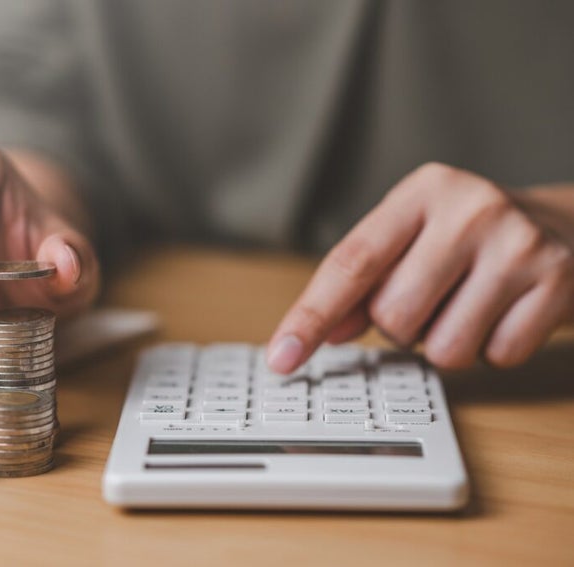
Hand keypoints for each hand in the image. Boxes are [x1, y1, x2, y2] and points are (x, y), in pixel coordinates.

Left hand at [267, 162, 573, 370]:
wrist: (569, 228)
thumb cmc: (471, 240)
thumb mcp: (413, 242)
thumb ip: (362, 285)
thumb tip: (323, 334)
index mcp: (421, 192)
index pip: (351, 262)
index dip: (311, 316)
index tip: (282, 357)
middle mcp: (469, 208)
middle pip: (393, 316)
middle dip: (403, 326)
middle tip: (434, 298)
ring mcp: (518, 243)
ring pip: (442, 347)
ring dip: (446, 342)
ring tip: (471, 304)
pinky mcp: (557, 281)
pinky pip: (495, 356)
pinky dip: (493, 348)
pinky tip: (506, 312)